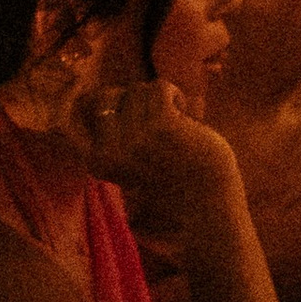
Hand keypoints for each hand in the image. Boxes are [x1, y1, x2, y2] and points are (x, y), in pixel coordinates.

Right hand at [72, 79, 236, 209]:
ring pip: (139, 90)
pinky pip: (160, 87)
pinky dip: (175, 96)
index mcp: (98, 160)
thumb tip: (105, 92)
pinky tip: (188, 118)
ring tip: (177, 124)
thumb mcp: (132, 163)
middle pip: (115, 96)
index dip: (122, 109)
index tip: (146, 130)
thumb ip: (117, 134)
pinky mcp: (162, 127)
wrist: (206, 214)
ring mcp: (135, 139)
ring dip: (161, 100)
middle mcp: (110, 150)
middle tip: (163, 127)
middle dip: (140, 104)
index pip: (94, 108)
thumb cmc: (173, 186)